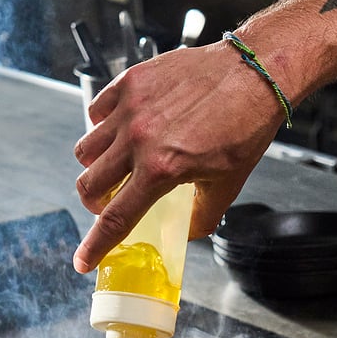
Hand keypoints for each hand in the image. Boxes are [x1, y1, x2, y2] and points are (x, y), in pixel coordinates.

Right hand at [72, 40, 286, 272]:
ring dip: (96, 166)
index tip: (83, 262)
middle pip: (89, 186)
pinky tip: (124, 130)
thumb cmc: (244, 128)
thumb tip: (186, 231)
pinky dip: (103, 127)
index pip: (116, 219)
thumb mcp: (227, 185)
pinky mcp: (130, 82)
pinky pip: (96, 112)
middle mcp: (138, 140)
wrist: (254, 76)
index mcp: (161, 170)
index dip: (95, 245)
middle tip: (112, 201)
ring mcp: (130, 108)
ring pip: (86, 150)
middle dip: (96, 203)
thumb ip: (202, 216)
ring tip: (119, 163)